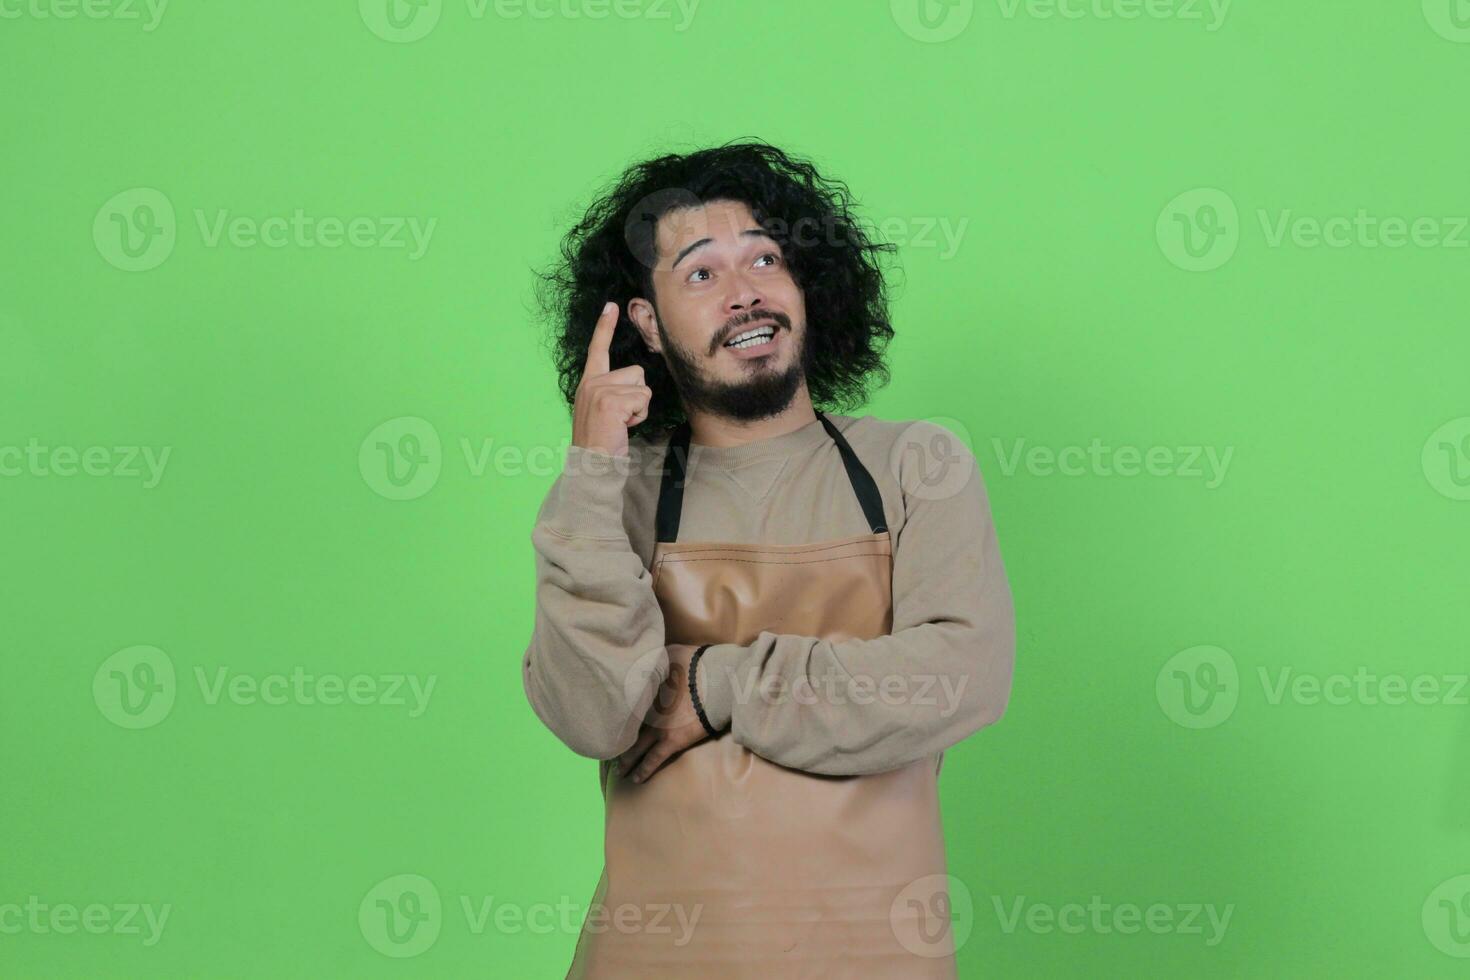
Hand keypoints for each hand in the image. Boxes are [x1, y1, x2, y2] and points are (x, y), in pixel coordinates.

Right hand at [572, 301, 650, 456]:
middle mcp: (591, 383)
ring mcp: (599, 390)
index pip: (597, 349)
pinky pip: (643, 399)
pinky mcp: (610, 400)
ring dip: (639, 407)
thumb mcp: (602, 411)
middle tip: (620, 419)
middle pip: (636, 372)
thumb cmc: (602, 442)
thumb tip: (636, 385)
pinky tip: (623, 427)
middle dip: (637, 396)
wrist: (591, 464)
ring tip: (621, 423)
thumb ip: (612, 392)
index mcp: (588, 383)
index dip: (604, 326)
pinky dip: (639, 415)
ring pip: (642, 386)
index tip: (610, 306)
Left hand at [616, 643, 714, 782]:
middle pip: (625, 728)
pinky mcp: (672, 741)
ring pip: (635, 747)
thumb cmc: (698, 664)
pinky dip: (643, 770)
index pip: (625, 704)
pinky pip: (653, 760)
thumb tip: (647, 654)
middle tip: (606, 748)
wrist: (717, 681)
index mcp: (646, 689)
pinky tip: (635, 779)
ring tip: (617, 769)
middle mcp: (647, 710)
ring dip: (625, 759)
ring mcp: (658, 727)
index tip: (607, 719)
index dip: (616, 713)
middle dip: (615, 739)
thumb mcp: (672, 652)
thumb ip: (656, 657)